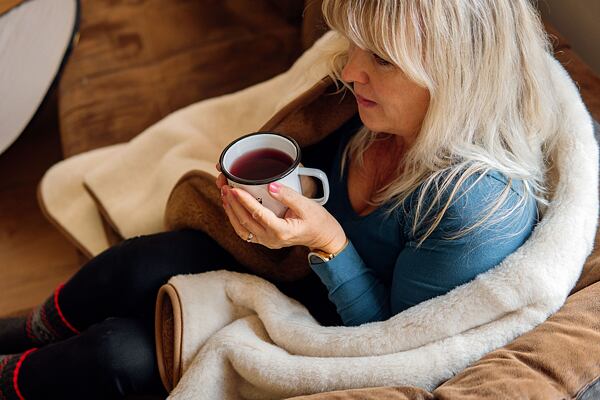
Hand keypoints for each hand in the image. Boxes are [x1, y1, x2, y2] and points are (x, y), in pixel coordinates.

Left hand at [215, 164, 345, 251]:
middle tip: (224, 185)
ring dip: (230, 211)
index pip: (258, 215)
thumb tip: (271, 186)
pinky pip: (245, 231)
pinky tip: (231, 206)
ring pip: (241, 228)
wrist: (323, 237)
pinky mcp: (264, 239)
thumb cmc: (318, 221)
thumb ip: (288, 196)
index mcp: (281, 231)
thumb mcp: (307, 206)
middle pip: (244, 221)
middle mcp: (271, 239)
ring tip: (224, 194)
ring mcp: (266, 241)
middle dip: (232, 203)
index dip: (244, 201)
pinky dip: (235, 218)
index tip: (234, 189)